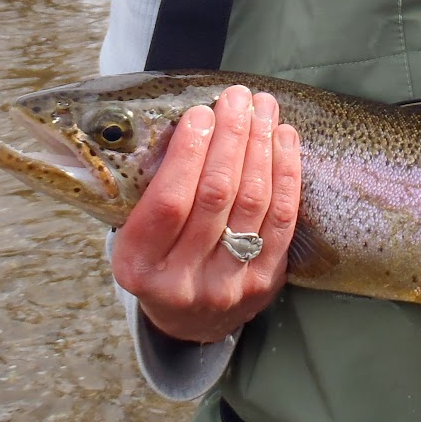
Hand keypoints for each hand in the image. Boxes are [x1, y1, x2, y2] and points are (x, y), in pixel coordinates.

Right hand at [111, 84, 301, 342]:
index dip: (189, 152)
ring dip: (261, 146)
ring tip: (263, 108)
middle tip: (237, 99)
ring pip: (254, 203)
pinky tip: (284, 139)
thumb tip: (190, 120)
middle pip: (217, 196)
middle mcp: (184, 281)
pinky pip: (284, 219)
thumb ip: (153, 188)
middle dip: (231, 138)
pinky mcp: (266, 282)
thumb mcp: (134, 233)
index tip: (201, 112)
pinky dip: (286, 172)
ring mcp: (229, 285)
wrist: (188, 322)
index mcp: (140, 266)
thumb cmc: (158, 259)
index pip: (169, 202)